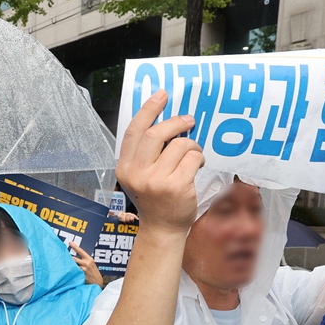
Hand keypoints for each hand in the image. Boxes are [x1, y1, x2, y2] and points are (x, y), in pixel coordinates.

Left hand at [70, 241, 103, 286]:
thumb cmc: (94, 273)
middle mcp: (86, 263)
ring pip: (73, 264)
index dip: (74, 246)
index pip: (80, 251)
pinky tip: (70, 272)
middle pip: (74, 258)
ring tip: (67, 266)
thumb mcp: (91, 264)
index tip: (70, 242)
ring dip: (70, 265)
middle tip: (64, 256)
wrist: (97, 283)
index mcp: (89, 259)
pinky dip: (72, 270)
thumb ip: (85, 260)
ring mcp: (83, 269)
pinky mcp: (80, 274)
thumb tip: (77, 256)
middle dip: (69, 258)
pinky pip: (74, 271)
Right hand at [115, 89, 204, 234]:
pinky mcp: (177, 186)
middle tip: (189, 120)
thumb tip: (165, 123)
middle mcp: (137, 174)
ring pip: (180, 145)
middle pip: (157, 133)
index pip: (134, 131)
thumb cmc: (154, 200)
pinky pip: (193, 158)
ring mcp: (157, 181)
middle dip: (176, 122)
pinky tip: (197, 166)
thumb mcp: (140, 176)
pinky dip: (199, 158)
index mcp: (124, 168)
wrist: (162, 229)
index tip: (161, 95)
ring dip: (192, 145)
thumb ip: (145, 153)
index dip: (148, 110)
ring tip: (193, 154)